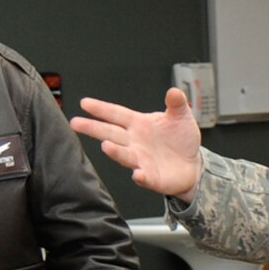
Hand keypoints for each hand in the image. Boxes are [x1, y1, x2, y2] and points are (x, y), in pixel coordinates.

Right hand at [70, 89, 203, 199]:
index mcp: (138, 124)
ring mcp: (141, 160)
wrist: (192, 164)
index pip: (116, 114)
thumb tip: (174, 92)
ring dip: (115, 151)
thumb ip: (176, 104)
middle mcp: (135, 142)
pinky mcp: (151, 177)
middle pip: (111, 133)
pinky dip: (140, 176)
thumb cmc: (180, 140)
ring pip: (124, 155)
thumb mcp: (181, 117)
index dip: (101, 109)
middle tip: (76, 123)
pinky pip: (144, 177)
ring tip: (106, 146)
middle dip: (93, 128)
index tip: (85, 103)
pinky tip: (138, 174)